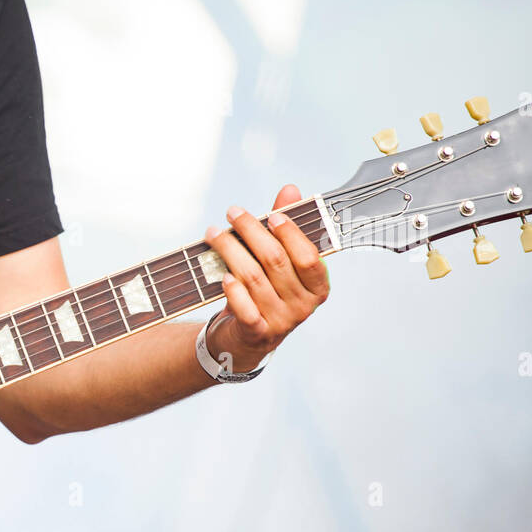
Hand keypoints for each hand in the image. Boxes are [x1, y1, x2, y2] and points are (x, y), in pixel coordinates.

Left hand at [201, 184, 329, 372]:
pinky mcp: (256, 334)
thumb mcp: (280, 263)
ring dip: (230, 251)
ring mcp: (280, 322)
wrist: (247, 340)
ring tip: (214, 234)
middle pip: (275, 261)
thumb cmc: (266, 293)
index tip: (271, 215)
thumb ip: (286, 229)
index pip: (309, 256)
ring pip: (254, 278)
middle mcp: (303, 306)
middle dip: (251, 232)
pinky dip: (233, 291)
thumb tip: (290, 190)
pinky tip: (223, 275)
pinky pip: (245, 309)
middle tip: (232, 213)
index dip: (290, 233)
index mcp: (317, 287)